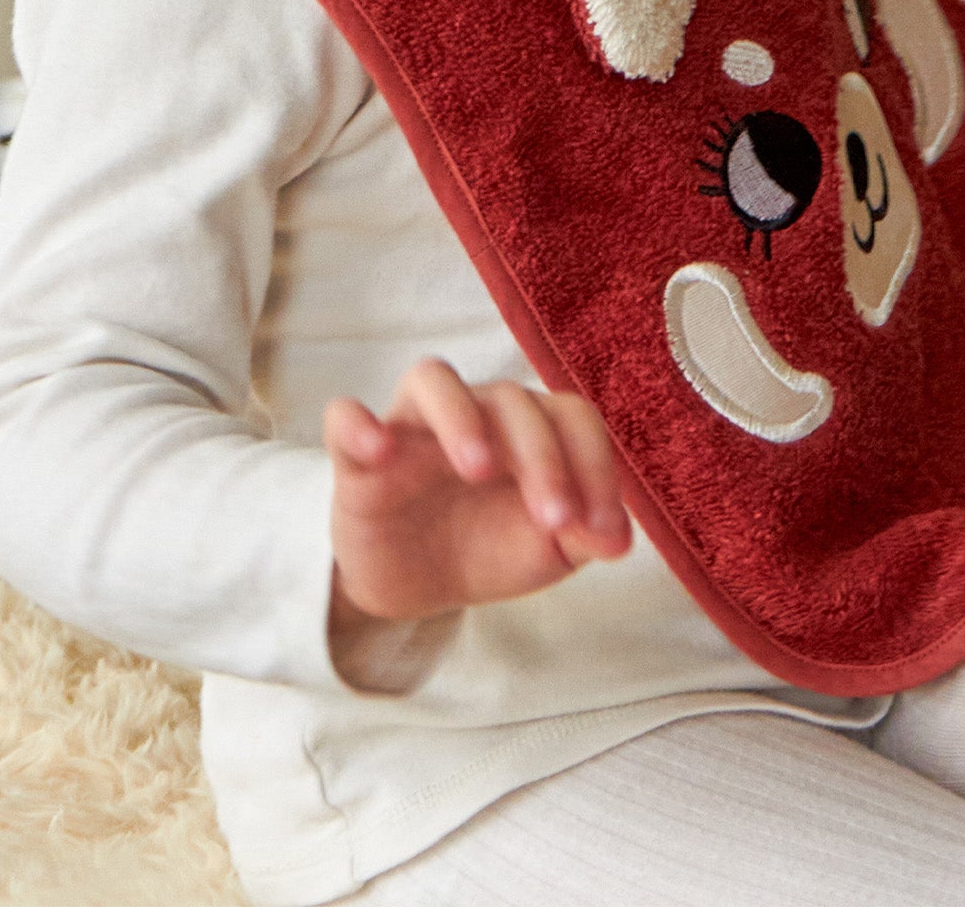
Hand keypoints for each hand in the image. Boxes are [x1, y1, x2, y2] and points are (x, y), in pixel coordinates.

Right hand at [323, 358, 632, 631]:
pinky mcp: (359, 456)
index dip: (595, 464)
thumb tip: (619, 541)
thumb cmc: (490, 546)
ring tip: (478, 467)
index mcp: (529, 428)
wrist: (417, 585)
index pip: (572, 416)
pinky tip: (380, 449)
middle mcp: (476, 411)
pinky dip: (358, 423)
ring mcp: (415, 427)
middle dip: (543, 459)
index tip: (600, 529)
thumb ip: (584, 535)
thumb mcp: (546, 551)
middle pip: (512, 401)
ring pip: (434, 379)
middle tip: (555, 519)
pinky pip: (346, 416)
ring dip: (461, 416)